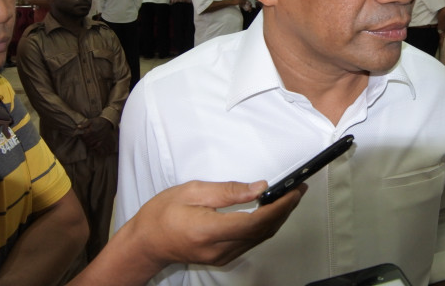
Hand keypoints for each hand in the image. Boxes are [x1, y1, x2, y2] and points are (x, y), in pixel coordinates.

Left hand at [81, 117, 116, 153]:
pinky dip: (93, 147)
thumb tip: (78, 127)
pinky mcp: (102, 140)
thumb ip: (84, 124)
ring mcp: (99, 138)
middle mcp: (96, 135)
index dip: (81, 136)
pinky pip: (97, 145)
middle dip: (83, 140)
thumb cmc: (98, 121)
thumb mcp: (91, 120)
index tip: (79, 135)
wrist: (107, 121)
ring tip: (86, 141)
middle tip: (82, 138)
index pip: (84, 136)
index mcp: (92, 130)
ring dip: (87, 143)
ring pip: (91, 143)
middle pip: (87, 140)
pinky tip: (90, 146)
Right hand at [126, 180, 305, 267]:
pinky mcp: (223, 257)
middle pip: (262, 231)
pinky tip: (272, 210)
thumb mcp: (192, 191)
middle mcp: (219, 249)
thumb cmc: (162, 214)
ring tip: (291, 196)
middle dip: (285, 209)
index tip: (293, 192)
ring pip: (260, 237)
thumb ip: (228, 191)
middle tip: (298, 189)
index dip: (278, 207)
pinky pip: (252, 241)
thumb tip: (259, 187)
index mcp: (209, 231)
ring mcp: (222, 256)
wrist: (146, 242)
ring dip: (279, 217)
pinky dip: (266, 225)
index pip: (254, 221)